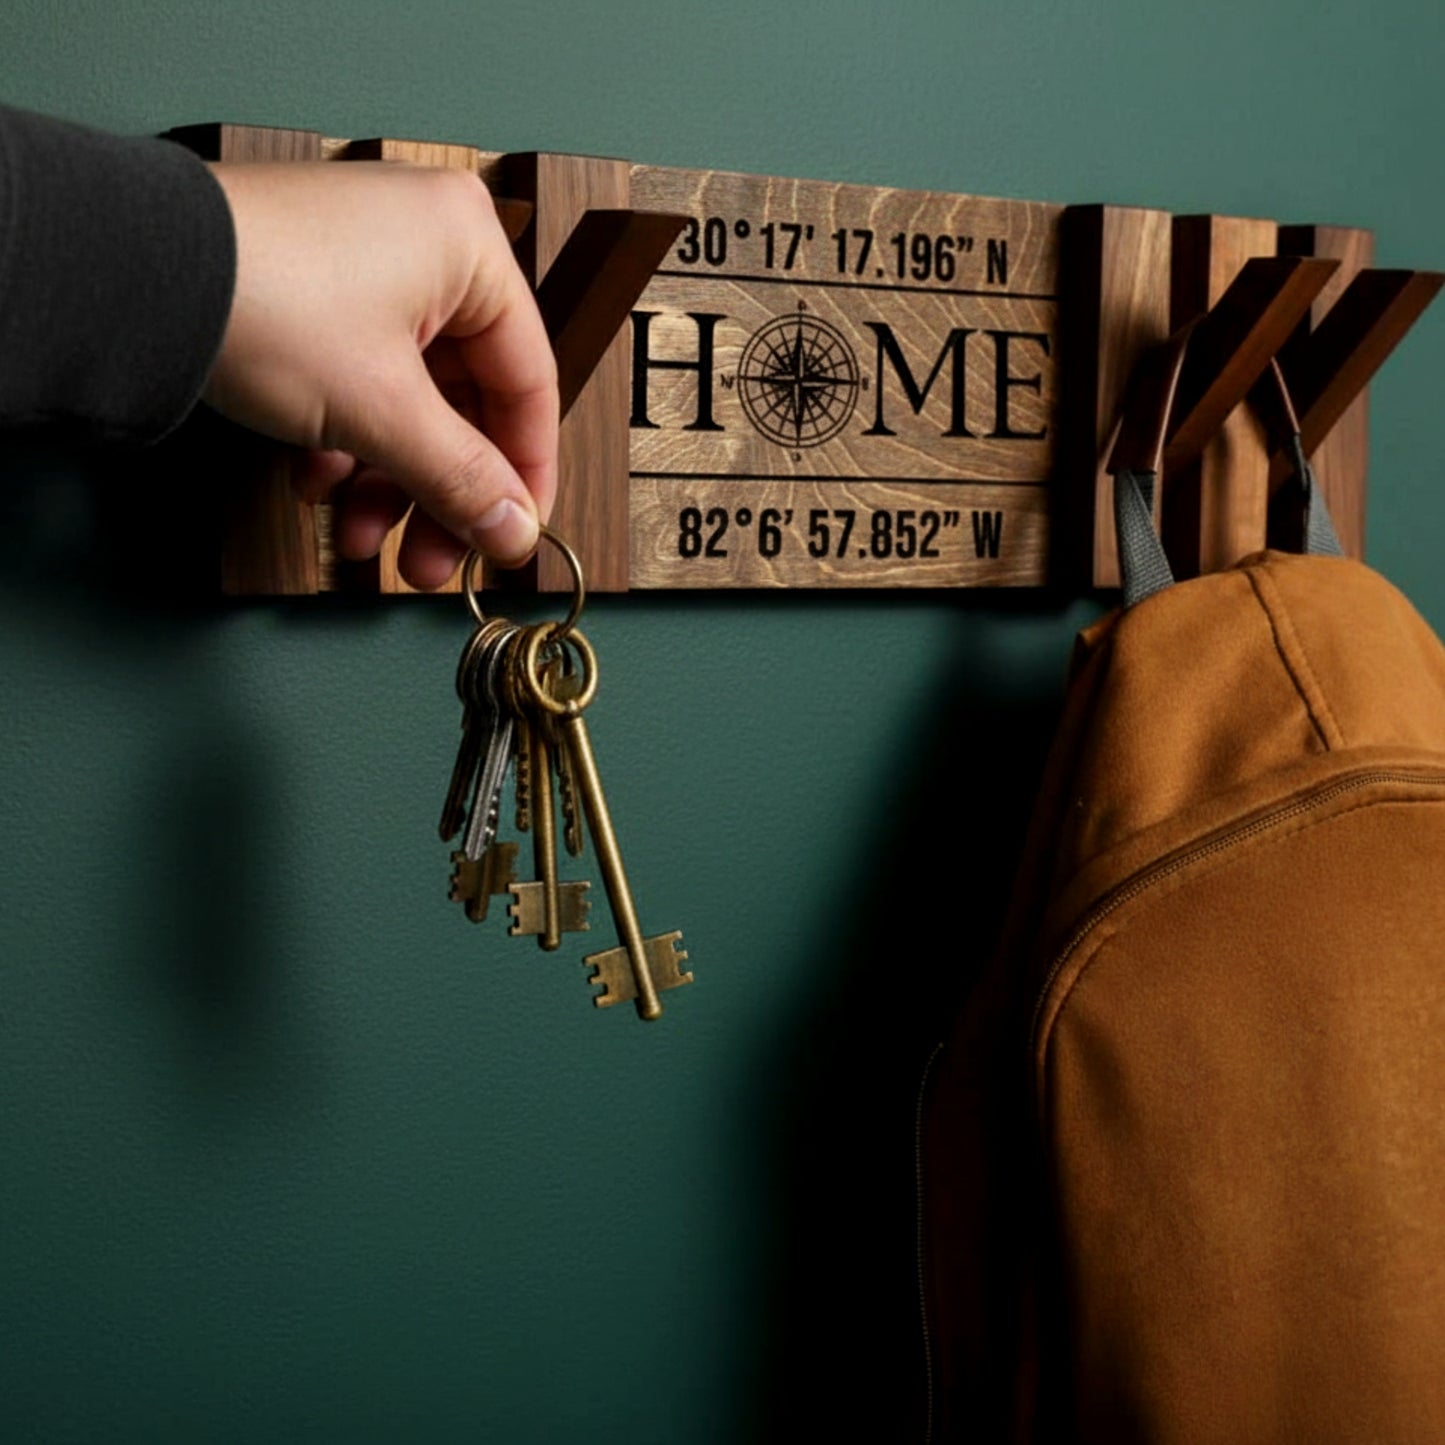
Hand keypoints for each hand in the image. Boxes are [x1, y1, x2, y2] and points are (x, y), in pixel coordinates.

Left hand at [202, 160, 557, 587]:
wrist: (131, 273)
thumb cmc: (269, 307)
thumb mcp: (386, 413)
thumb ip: (463, 480)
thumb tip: (516, 533)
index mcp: (471, 250)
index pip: (529, 384)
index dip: (524, 474)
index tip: (512, 537)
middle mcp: (430, 246)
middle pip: (465, 401)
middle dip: (439, 492)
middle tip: (428, 562)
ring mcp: (370, 264)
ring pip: (409, 400)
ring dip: (388, 480)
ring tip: (355, 539)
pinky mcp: (317, 290)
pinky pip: (360, 380)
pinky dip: (346, 441)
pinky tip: (314, 484)